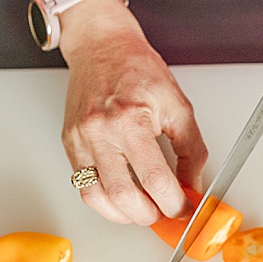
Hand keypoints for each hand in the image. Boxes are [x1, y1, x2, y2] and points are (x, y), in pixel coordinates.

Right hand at [60, 0, 207, 224]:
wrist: (101, 45)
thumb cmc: (138, 68)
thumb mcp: (178, 105)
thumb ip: (191, 150)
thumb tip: (193, 185)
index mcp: (132, 119)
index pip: (155, 178)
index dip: (174, 203)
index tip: (184, 208)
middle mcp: (101, 131)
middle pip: (123, 196)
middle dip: (149, 215)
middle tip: (164, 212)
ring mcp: (80, 139)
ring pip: (97, 198)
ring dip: (123, 215)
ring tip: (143, 210)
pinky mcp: (69, 143)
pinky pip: (83, 186)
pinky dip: (105, 200)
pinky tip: (122, 197)